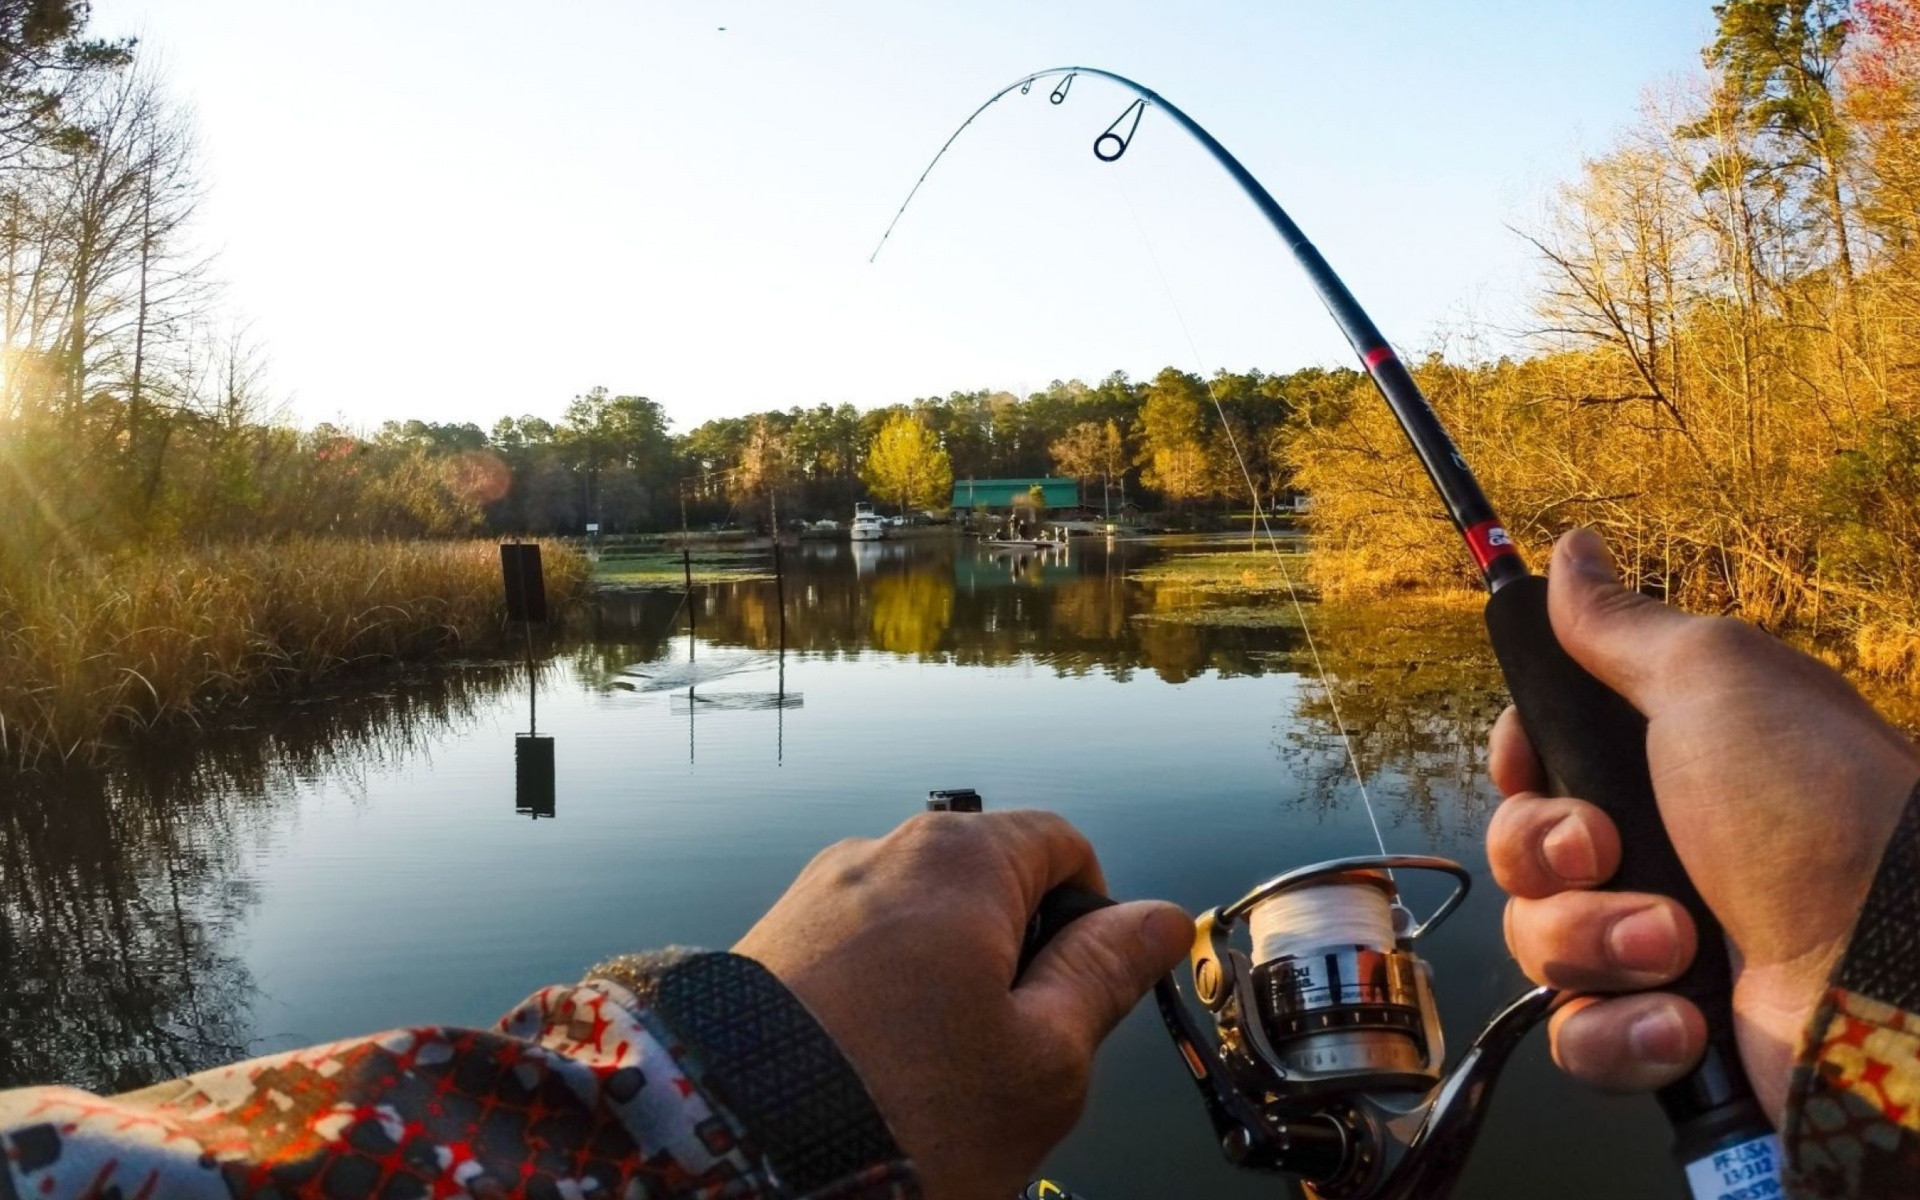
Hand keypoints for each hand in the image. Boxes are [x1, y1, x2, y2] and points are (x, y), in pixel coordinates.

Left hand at [734, 810, 1192, 1199]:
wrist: (731, 1158)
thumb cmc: (905, 1111)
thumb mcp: (1043, 1057)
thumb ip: (1105, 974)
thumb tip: (1160, 919)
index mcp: (960, 857)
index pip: (1063, 844)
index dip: (1094, 915)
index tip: (1084, 995)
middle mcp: (880, 851)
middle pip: (989, 883)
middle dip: (1015, 960)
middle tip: (1009, 1057)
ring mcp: (815, 895)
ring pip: (923, 925)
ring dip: (947, 987)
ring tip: (931, 1080)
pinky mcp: (768, 944)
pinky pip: (858, 954)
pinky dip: (884, 1003)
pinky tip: (874, 1073)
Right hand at [1487, 528, 1918, 1121]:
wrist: (1894, 976)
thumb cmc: (1814, 809)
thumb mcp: (1715, 681)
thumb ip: (1621, 625)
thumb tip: (1571, 549)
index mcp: (1666, 764)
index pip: (1536, 759)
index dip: (1517, 764)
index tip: (1532, 764)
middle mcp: (1658, 850)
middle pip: (1519, 849)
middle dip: (1547, 854)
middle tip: (1607, 851)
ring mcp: (1658, 948)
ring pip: (1537, 943)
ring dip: (1592, 943)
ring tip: (1677, 945)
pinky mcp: (1663, 1036)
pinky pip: (1576, 1036)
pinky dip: (1618, 1032)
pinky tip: (1679, 1020)